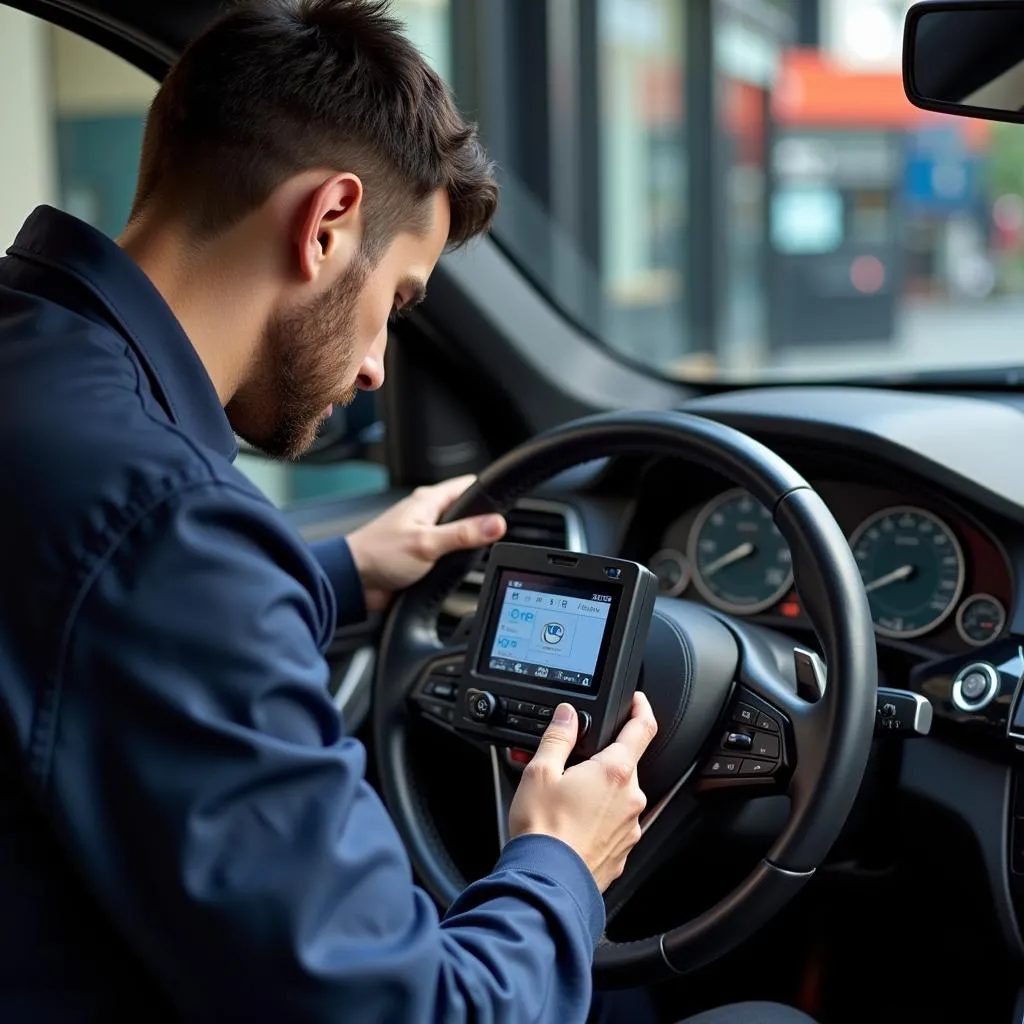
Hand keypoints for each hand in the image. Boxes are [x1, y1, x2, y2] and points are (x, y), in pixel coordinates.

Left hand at [346, 475, 505, 612]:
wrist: (353, 582)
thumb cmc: (378, 555)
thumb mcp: (427, 544)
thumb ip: (463, 534)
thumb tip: (496, 523)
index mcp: (429, 501)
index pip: (469, 486)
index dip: (489, 493)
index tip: (507, 504)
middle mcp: (428, 514)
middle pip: (468, 512)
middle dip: (483, 523)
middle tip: (496, 535)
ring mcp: (425, 535)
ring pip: (459, 535)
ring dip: (468, 545)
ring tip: (479, 553)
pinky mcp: (423, 556)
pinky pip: (448, 554)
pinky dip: (456, 560)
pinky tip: (460, 568)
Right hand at [507, 692, 657, 892]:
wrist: (547, 884)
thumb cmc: (543, 832)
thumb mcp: (540, 772)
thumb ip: (558, 737)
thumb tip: (567, 715)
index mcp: (615, 772)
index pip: (642, 729)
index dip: (641, 709)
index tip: (637, 701)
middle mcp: (631, 799)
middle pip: (625, 764)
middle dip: (602, 759)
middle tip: (571, 763)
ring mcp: (630, 828)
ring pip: (619, 796)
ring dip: (598, 791)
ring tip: (564, 799)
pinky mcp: (623, 851)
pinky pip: (615, 824)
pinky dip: (598, 818)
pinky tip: (572, 824)